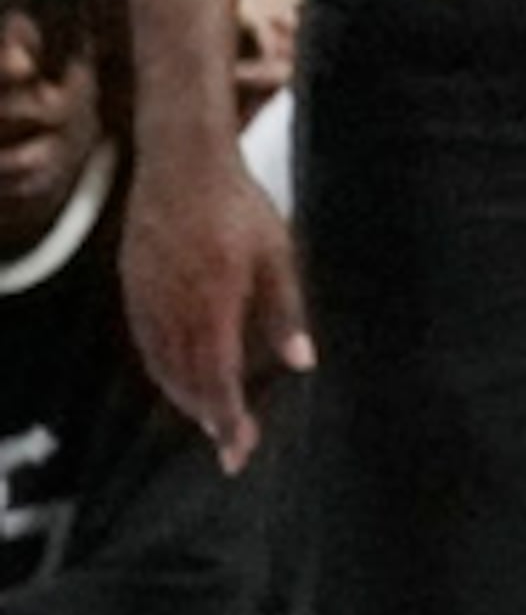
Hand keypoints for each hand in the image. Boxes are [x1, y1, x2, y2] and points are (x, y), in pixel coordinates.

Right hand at [120, 152, 308, 469]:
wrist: (182, 162)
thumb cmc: (238, 204)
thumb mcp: (276, 252)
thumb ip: (285, 311)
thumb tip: (303, 362)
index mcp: (216, 301)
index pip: (220, 378)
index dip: (229, 420)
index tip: (238, 452)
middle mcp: (177, 308)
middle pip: (190, 382)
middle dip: (212, 419)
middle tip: (233, 447)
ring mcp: (149, 300)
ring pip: (164, 369)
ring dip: (187, 401)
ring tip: (212, 421)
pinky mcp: (133, 290)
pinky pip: (145, 346)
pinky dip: (163, 372)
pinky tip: (179, 380)